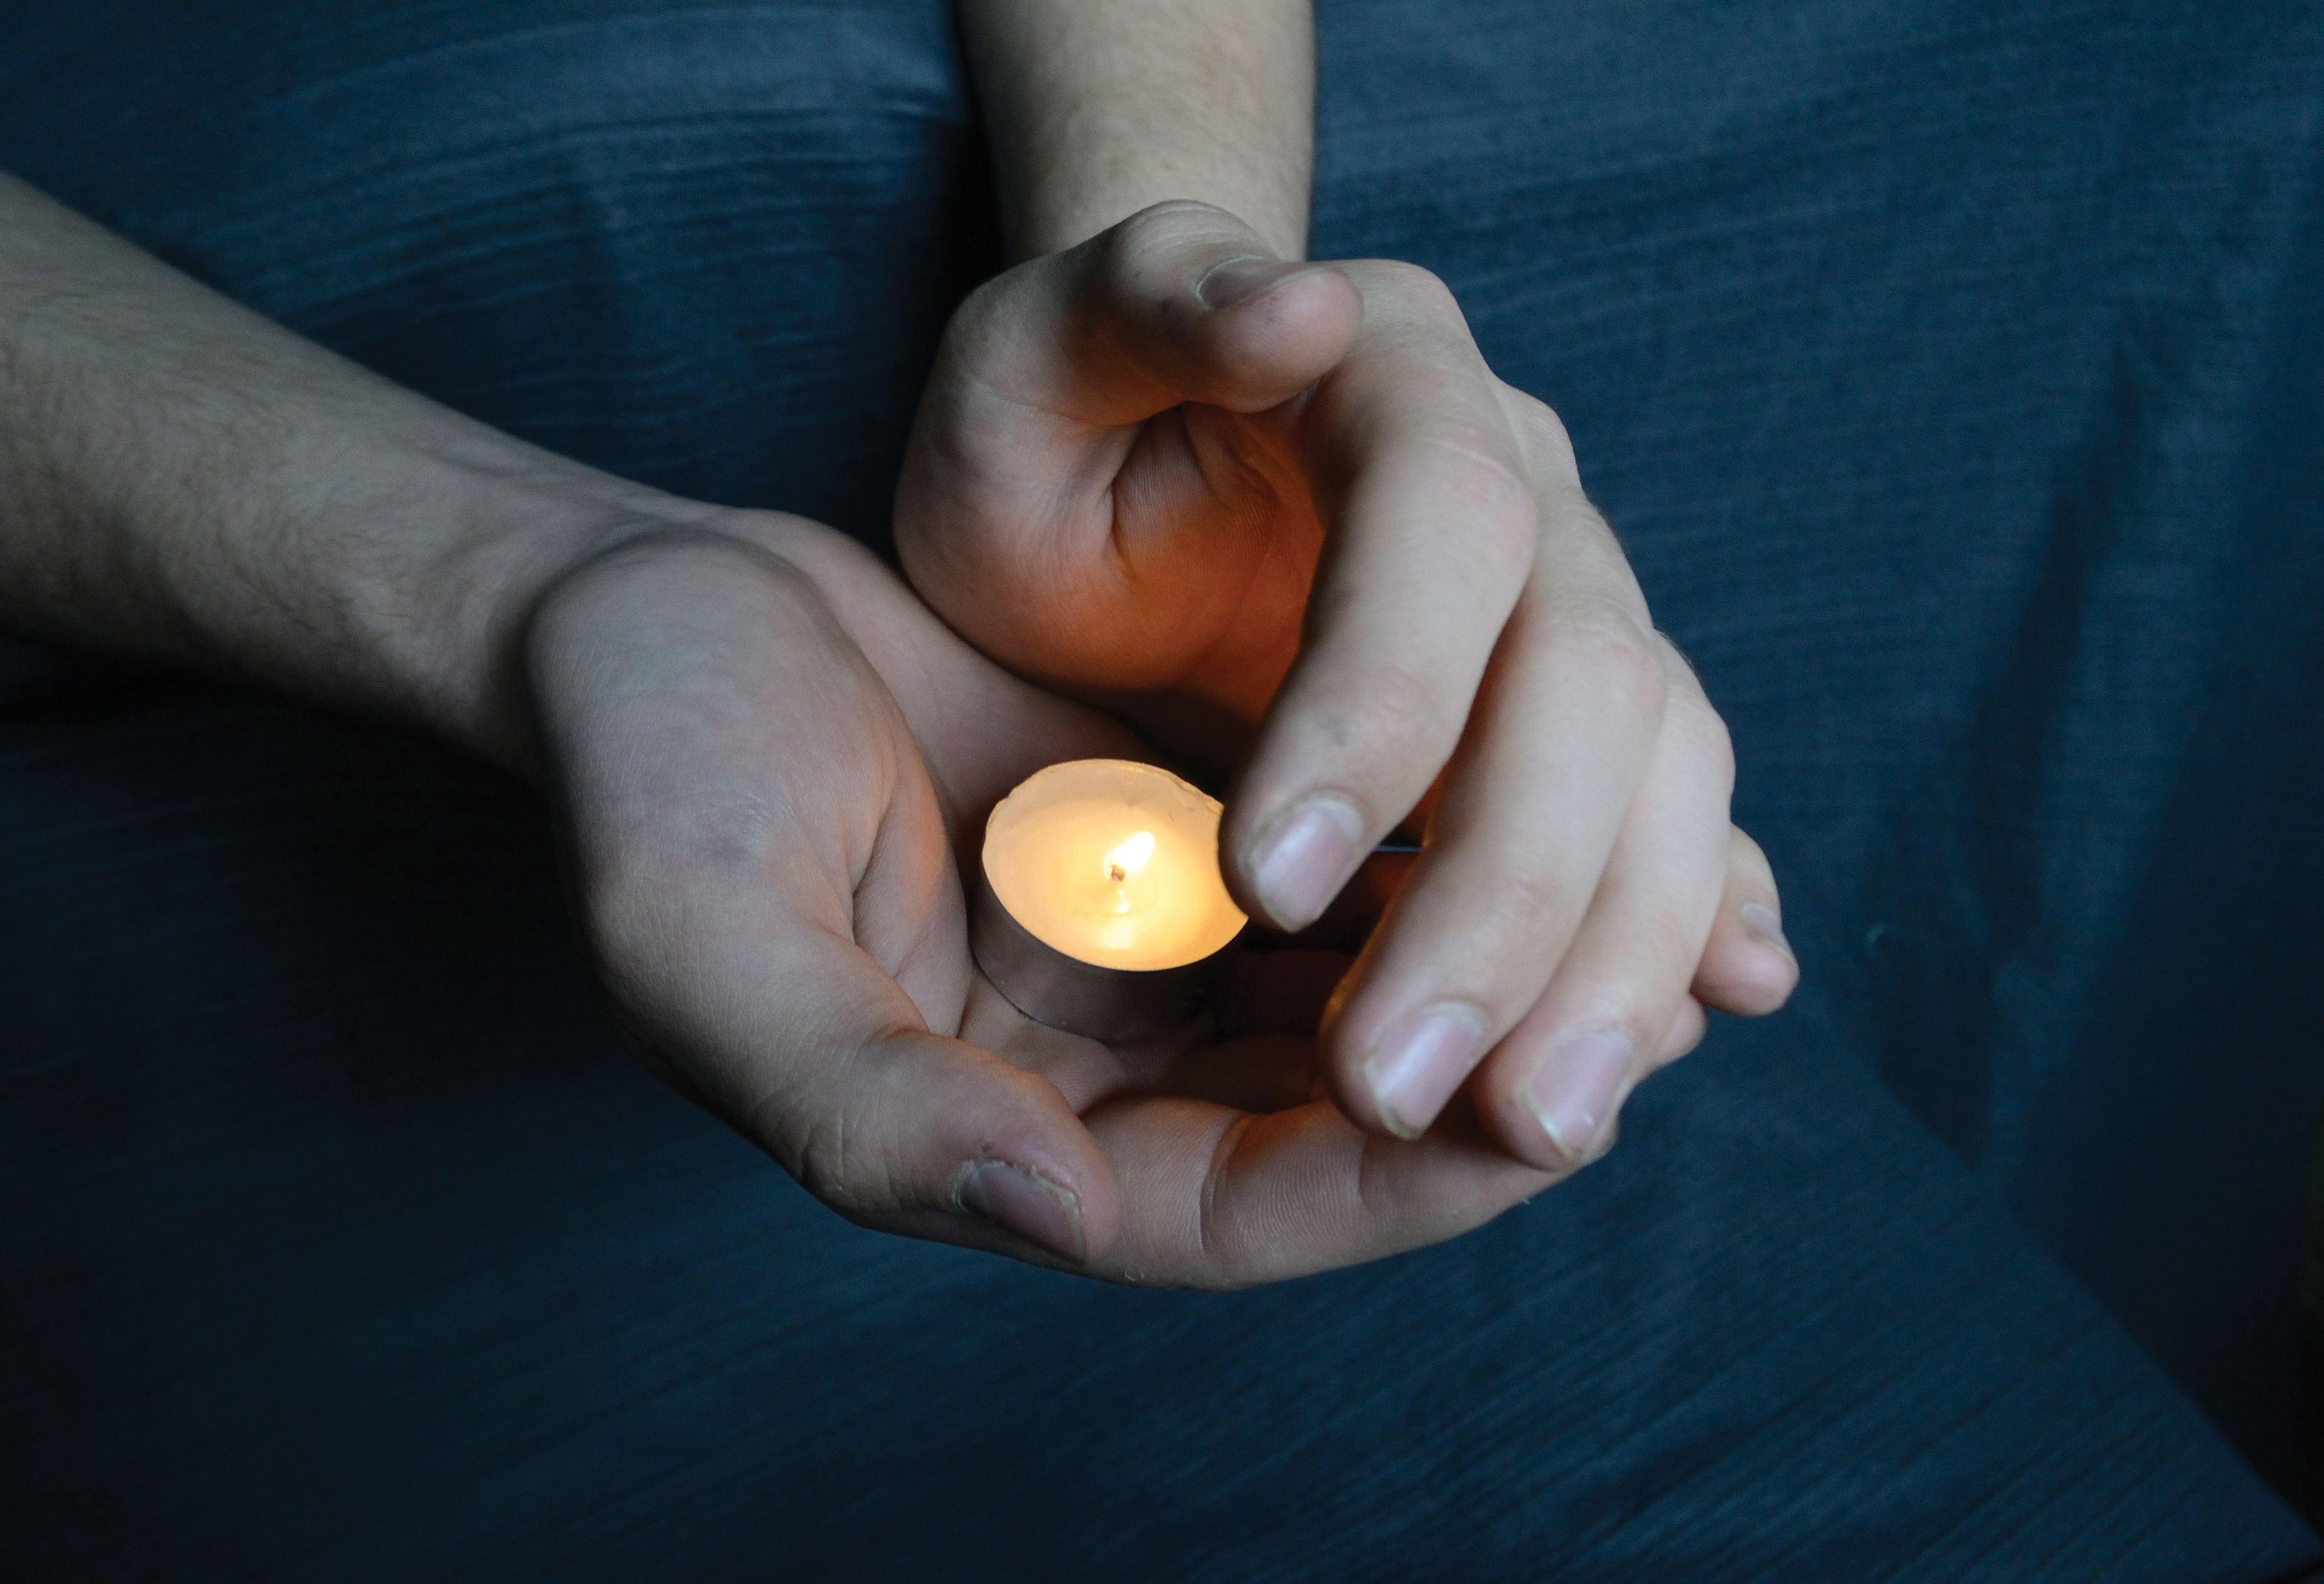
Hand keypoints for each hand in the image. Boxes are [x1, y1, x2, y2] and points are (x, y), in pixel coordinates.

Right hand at [520, 511, 1553, 1284]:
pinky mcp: (1180, 841)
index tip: (1527, 1124)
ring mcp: (1146, 956)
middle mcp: (1097, 1073)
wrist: (661, 618)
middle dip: (1490, 1085)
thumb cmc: (654, 780)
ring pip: (1363, 1004)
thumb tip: (1052, 1207)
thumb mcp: (704, 942)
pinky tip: (1549, 808)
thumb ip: (857, 1098)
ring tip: (1656, 923)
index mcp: (996, 1138)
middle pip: (1334, 1130)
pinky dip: (1438, 861)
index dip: (1384, 1188)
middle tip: (1656, 1020)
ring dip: (1499, 973)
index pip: (1233, 1210)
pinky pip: (1344, 882)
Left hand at [895, 202, 1797, 1168]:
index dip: (1384, 701)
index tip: (1272, 878)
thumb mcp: (1035, 354)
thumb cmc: (1052, 426)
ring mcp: (1570, 612)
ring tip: (1534, 1129)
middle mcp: (1526, 492)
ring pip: (1662, 778)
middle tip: (1397, 1086)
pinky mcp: (1566, 729)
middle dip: (1507, 893)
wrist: (1124, 460)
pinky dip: (1687, 929)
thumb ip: (1143, 304)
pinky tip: (1690, 1025)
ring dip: (1610, 960)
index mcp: (1397, 379)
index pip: (1443, 529)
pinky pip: (1669, 825)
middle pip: (1590, 682)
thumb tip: (1299, 307)